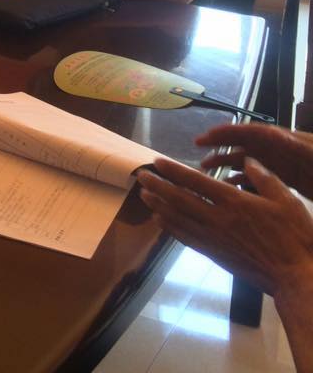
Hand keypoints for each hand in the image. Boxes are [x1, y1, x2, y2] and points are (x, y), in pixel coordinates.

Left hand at [137, 156, 312, 297]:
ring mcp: (214, 238)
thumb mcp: (286, 200)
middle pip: (179, 199)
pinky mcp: (215, 254)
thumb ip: (264, 177)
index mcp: (234, 202)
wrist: (296, 276)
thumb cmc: (295, 237)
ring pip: (178, 218)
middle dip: (157, 186)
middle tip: (140, 176)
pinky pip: (186, 238)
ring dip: (158, 205)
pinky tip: (161, 220)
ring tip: (143, 195)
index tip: (156, 162)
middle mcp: (217, 218)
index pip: (195, 181)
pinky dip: (170, 227)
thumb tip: (247, 160)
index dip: (173, 171)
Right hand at [197, 124, 312, 198]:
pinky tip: (229, 185)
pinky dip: (243, 178)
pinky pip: (260, 174)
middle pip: (248, 142)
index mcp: (290, 142)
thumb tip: (270, 136)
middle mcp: (283, 150)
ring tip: (206, 168)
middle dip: (222, 142)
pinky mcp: (287, 177)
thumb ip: (298, 147)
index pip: (255, 132)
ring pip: (250, 159)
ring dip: (228, 161)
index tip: (209, 135)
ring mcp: (284, 164)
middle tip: (198, 145)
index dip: (231, 132)